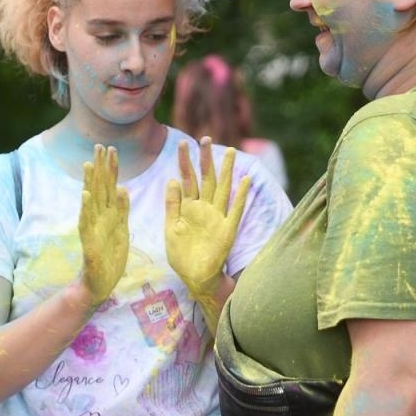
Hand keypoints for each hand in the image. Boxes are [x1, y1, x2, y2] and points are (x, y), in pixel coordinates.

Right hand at [78, 145, 128, 304]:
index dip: (111, 168)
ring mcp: (93, 228)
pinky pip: (87, 222)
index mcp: (110, 214)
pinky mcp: (89, 241)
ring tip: (88, 165)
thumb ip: (122, 209)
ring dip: (89, 182)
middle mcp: (99, 217)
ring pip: (91, 201)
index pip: (110, 186)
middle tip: (100, 146)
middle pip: (99, 188)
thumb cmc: (111, 257)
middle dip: (100, 167)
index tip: (112, 149)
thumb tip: (123, 188)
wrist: (100, 282)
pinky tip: (85, 195)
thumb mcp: (122, 229)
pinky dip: (86, 208)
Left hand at [164, 137, 252, 299]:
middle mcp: (204, 209)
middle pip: (206, 179)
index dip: (185, 162)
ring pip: (222, 189)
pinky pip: (235, 210)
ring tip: (230, 152)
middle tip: (205, 139)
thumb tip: (172, 179)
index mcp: (188, 207)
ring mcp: (217, 217)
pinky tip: (245, 180)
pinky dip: (240, 196)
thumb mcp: (170, 227)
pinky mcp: (227, 230)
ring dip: (226, 171)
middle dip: (206, 160)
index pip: (187, 179)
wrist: (194, 276)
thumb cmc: (181, 254)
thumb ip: (172, 205)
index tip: (183, 143)